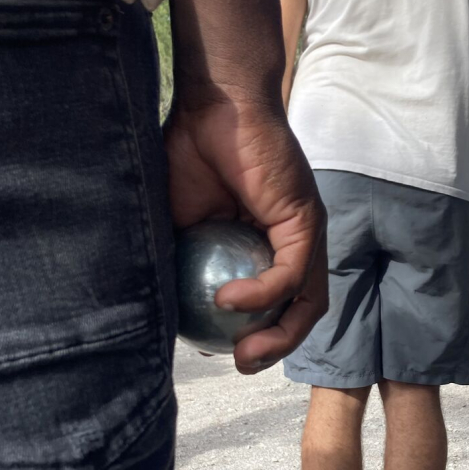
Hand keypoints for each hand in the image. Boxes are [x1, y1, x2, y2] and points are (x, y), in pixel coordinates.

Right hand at [166, 94, 326, 374]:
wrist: (211, 106)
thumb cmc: (191, 154)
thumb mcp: (178, 222)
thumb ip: (181, 264)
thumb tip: (161, 312)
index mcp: (266, 246)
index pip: (274, 305)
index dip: (251, 335)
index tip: (216, 350)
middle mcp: (293, 243)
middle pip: (299, 311)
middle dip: (273, 348)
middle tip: (239, 364)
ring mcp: (304, 233)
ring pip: (307, 300)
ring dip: (279, 335)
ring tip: (243, 352)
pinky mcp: (305, 221)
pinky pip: (290, 271)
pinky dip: (261, 293)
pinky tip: (227, 300)